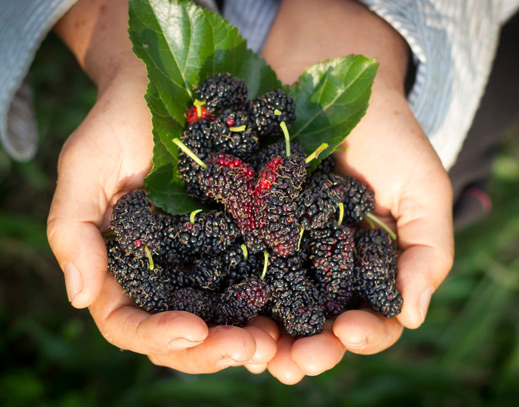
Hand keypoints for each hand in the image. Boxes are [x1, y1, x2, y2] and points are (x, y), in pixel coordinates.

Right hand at [47, 0, 277, 373]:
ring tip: (276, 343)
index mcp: (126, 268)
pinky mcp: (247, 237)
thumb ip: (72, 228)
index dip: (156, 335)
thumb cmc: (119, 122)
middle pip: (185, 332)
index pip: (129, 321)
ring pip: (227, 317)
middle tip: (248, 349)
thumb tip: (80, 297)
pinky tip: (299, 308)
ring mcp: (210, 259)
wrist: (168, 83)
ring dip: (251, 337)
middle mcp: (170, 273)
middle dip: (213, 349)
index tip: (192, 330)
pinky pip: (263, 277)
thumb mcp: (86, 167)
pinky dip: (279, 300)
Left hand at [261, 0, 453, 383]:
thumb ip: (426, 250)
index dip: (366, 333)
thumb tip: (412, 315)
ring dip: (267, 338)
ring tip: (259, 354)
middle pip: (318, 323)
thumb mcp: (421, 188)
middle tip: (296, 362)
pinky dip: (232, 295)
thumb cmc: (385, 134)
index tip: (353, 332)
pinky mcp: (246, 227)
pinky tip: (224, 313)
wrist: (328, 79)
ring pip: (275, 308)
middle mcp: (323, 266)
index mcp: (368, 266)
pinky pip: (236, 268)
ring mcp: (282, 250)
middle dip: (310, 349)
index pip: (372, 316)